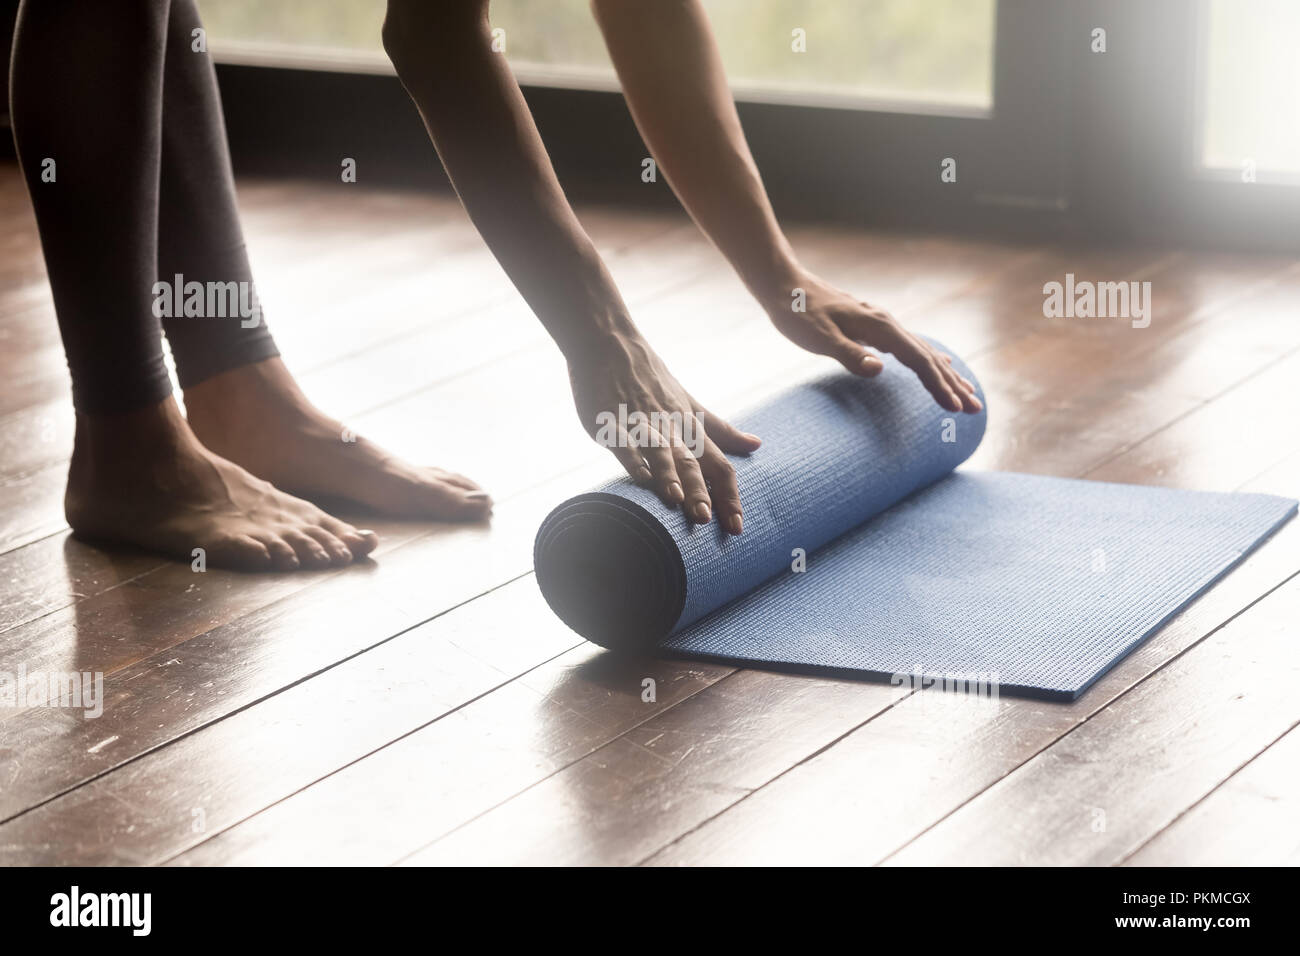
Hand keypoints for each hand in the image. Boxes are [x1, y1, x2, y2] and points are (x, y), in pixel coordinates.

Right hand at [568, 330, 761, 533]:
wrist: (611, 345)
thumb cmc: (652, 379)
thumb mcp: (692, 404)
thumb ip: (721, 430)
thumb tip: (756, 444)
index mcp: (690, 426)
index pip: (718, 463)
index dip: (729, 494)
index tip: (737, 527)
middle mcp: (670, 427)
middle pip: (691, 461)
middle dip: (700, 491)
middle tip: (708, 520)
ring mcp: (640, 423)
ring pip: (659, 451)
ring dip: (668, 474)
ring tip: (677, 500)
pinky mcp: (611, 421)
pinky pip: (623, 441)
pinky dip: (631, 458)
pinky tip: (637, 476)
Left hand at [764, 270, 982, 413]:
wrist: (784, 285)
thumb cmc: (797, 313)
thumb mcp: (818, 338)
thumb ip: (849, 354)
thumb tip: (880, 370)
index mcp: (880, 328)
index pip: (918, 361)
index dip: (938, 386)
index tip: (956, 408)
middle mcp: (887, 324)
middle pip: (929, 357)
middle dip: (953, 384)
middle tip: (976, 409)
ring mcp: (882, 324)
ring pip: (923, 351)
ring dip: (946, 374)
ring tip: (968, 393)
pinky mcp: (873, 326)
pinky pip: (911, 346)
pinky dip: (930, 359)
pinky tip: (940, 363)